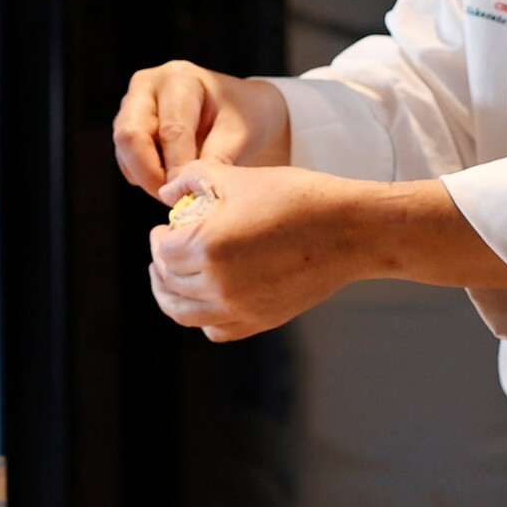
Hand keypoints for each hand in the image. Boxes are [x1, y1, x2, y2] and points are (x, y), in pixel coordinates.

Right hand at [113, 61, 291, 199]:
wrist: (239, 109)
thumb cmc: (242, 117)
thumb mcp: (238, 135)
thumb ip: (213, 160)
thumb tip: (188, 191)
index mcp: (179, 79)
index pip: (171, 129)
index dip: (178, 167)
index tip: (190, 194)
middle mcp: (147, 86)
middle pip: (131, 134)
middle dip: (151, 174)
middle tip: (175, 198)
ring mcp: (132, 105)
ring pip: (124, 150)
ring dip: (147, 178)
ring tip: (178, 191)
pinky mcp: (126, 125)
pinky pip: (125, 159)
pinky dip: (144, 177)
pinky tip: (170, 180)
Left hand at [145, 162, 364, 341]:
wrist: (349, 230)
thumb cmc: (296, 197)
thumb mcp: (237, 177)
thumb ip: (192, 180)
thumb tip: (167, 194)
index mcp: (208, 247)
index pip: (162, 251)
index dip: (157, 238)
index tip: (163, 229)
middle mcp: (219, 284)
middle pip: (169, 283)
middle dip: (160, 264)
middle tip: (164, 251)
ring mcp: (240, 307)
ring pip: (185, 314)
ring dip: (171, 295)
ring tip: (172, 278)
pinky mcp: (262, 320)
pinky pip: (217, 329)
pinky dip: (203, 317)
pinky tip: (206, 298)